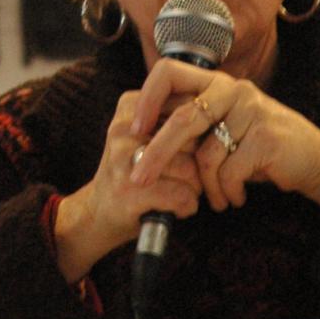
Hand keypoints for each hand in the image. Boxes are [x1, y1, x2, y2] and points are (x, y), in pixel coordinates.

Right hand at [53, 89, 202, 283]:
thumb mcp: (148, 135)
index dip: (202, 131)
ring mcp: (123, 159)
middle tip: (192, 176)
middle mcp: (124, 129)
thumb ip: (176, 119)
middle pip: (192, 139)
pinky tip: (180, 207)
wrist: (98, 212)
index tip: (198, 148)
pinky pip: (181, 195)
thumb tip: (221, 119)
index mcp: (131, 106)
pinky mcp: (129, 191)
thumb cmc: (136, 172)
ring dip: (196, 187)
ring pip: (190, 169)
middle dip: (201, 162)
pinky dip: (188, 206)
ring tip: (184, 192)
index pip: (187, 108)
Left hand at [128, 59, 319, 227]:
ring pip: (206, 155)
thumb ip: (193, 127)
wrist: (315, 162)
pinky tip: (235, 198)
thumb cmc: (260, 148)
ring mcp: (252, 111)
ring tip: (215, 198)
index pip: (168, 71)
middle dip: (156, 153)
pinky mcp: (266, 137)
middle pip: (181, 119)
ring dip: (206, 186)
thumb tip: (142, 141)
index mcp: (216, 83)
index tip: (135, 128)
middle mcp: (233, 89)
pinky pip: (229, 171)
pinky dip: (227, 191)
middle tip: (138, 178)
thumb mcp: (224, 129)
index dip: (147, 98)